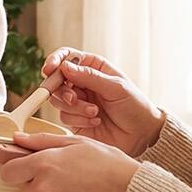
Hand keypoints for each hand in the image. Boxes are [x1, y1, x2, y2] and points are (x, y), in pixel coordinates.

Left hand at [0, 131, 139, 191]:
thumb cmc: (109, 164)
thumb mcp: (77, 142)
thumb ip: (42, 141)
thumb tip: (17, 139)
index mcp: (44, 165)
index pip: (7, 171)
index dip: (12, 167)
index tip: (18, 164)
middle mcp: (44, 188)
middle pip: (22, 186)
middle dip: (34, 179)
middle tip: (61, 173)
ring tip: (78, 187)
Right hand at [42, 47, 165, 157]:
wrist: (141, 135)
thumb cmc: (135, 106)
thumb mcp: (116, 87)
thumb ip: (89, 77)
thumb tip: (64, 66)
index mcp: (92, 67)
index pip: (67, 57)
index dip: (55, 60)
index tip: (50, 69)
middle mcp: (81, 82)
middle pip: (56, 79)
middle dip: (61, 90)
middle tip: (73, 99)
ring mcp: (77, 101)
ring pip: (57, 99)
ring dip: (75, 107)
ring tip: (95, 112)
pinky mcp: (74, 119)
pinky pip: (64, 116)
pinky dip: (79, 119)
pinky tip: (95, 121)